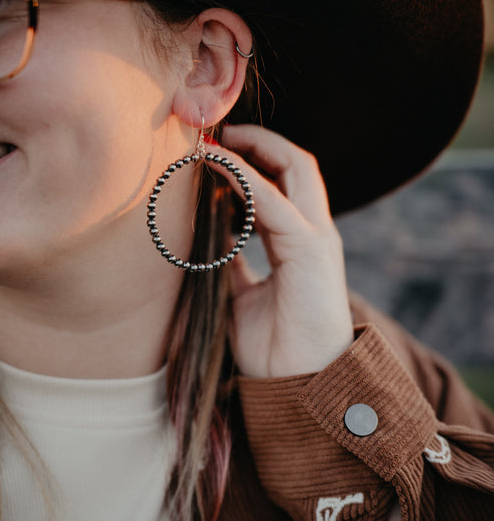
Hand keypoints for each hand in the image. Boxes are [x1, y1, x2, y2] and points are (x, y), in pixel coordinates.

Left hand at [218, 123, 353, 378]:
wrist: (297, 387)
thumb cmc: (272, 348)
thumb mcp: (239, 295)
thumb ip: (228, 263)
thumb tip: (204, 238)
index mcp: (298, 242)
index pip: (282, 184)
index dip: (250, 162)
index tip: (211, 153)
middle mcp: (312, 232)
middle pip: (295, 164)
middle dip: (258, 141)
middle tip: (215, 134)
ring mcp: (316, 238)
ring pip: (293, 168)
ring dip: (254, 147)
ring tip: (214, 139)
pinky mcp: (310, 249)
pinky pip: (274, 201)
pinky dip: (245, 176)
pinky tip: (217, 163)